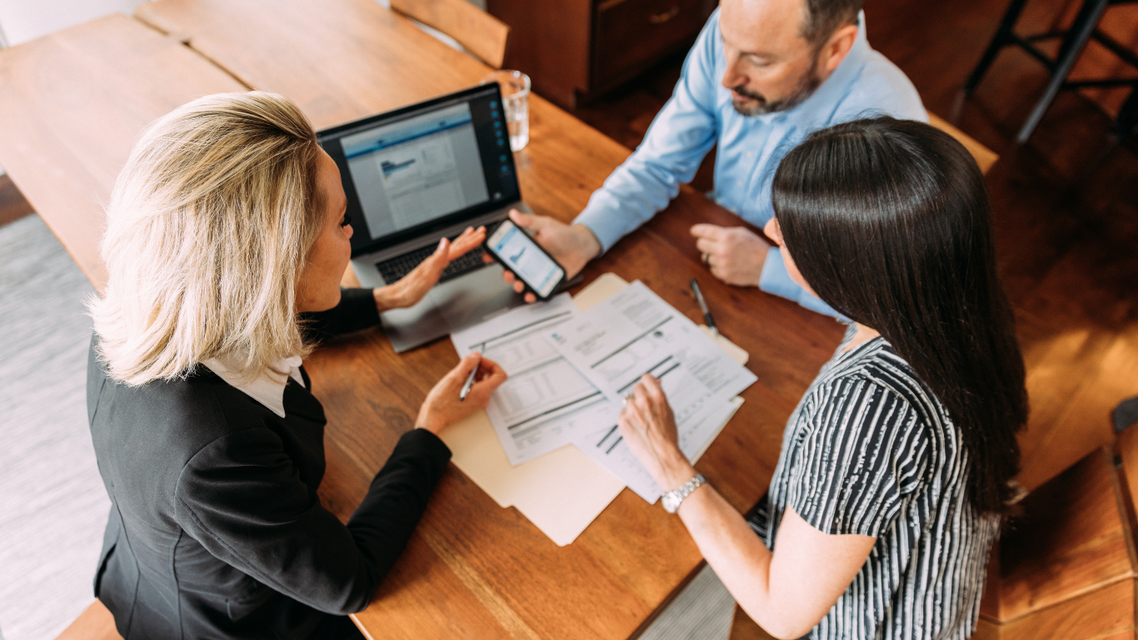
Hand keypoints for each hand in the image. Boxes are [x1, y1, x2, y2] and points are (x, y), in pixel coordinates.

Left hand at [374, 226, 485, 311]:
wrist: (398, 296)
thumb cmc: (411, 289)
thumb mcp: (427, 275)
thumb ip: (438, 258)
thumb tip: (446, 241)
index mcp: (437, 260)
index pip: (457, 248)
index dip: (470, 241)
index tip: (481, 234)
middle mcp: (436, 259)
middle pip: (456, 246)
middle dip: (469, 238)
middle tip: (481, 230)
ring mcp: (434, 263)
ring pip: (452, 249)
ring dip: (463, 241)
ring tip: (470, 234)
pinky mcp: (433, 269)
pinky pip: (448, 256)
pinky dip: (454, 251)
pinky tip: (453, 250)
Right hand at [415, 352, 507, 434]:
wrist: (434, 418)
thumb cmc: (442, 402)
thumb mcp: (454, 377)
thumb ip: (468, 364)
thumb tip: (476, 356)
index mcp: (482, 392)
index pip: (500, 375)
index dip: (492, 364)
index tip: (480, 361)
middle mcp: (484, 399)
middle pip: (492, 378)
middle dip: (482, 368)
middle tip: (469, 364)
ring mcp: (479, 403)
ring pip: (484, 383)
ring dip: (476, 374)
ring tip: (462, 372)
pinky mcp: (473, 404)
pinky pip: (478, 389)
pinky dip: (472, 381)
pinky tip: (460, 380)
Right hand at [482, 209, 600, 302]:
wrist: (582, 246)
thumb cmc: (564, 234)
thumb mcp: (546, 225)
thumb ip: (529, 221)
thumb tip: (513, 214)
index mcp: (526, 246)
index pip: (506, 251)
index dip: (494, 254)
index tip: (487, 256)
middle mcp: (529, 260)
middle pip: (512, 269)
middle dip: (506, 274)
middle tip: (508, 274)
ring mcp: (537, 271)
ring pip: (522, 281)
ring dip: (517, 285)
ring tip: (519, 285)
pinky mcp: (547, 279)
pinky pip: (537, 289)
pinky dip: (532, 294)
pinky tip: (531, 294)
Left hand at [617, 374, 697, 490]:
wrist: (662, 455)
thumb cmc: (667, 436)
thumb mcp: (669, 412)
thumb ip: (660, 396)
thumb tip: (656, 383)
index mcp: (658, 397)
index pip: (646, 378)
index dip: (647, 383)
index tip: (646, 386)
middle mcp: (644, 402)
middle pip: (636, 388)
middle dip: (640, 395)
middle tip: (644, 406)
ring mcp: (632, 411)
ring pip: (628, 402)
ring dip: (633, 408)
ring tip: (641, 421)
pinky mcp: (623, 421)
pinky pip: (622, 413)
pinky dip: (627, 418)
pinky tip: (636, 427)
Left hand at [690, 224, 770, 286]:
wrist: (766, 266)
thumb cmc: (755, 247)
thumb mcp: (742, 232)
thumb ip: (724, 232)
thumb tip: (708, 233)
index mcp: (726, 236)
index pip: (703, 231)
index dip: (696, 230)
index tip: (693, 231)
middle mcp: (722, 250)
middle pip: (700, 245)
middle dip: (704, 243)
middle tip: (710, 244)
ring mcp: (721, 264)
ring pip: (705, 258)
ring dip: (712, 256)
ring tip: (725, 255)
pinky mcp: (723, 275)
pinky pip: (712, 269)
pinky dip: (717, 266)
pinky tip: (728, 264)